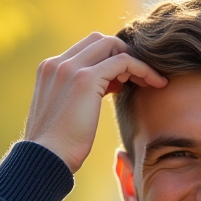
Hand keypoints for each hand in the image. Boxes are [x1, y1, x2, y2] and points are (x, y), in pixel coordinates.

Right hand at [24, 33, 166, 171]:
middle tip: (140, 79)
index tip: (122, 83)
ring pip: (112, 45)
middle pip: (100, 40)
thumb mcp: (65, 113)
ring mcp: (70, 68)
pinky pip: (123, 61)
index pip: (85, 49)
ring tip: (151, 82)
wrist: (46, 160)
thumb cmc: (56, 147)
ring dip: (136, 61)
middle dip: (123, 55)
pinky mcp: (85, 79)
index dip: (108, 60)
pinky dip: (142, 69)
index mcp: (49, 70)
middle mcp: (57, 63)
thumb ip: (78, 95)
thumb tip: (103, 89)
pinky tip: (155, 84)